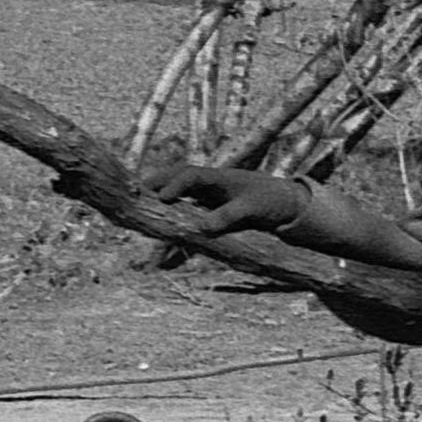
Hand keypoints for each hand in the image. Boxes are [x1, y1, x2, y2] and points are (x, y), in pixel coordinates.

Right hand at [142, 161, 307, 235]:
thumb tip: (203, 228)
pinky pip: (187, 216)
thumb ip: (229, 216)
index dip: (174, 185)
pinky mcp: (210, 212)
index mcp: (219, 177)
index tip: (163, 198)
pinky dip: (175, 226)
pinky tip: (163, 247)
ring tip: (141, 217)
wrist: (286, 206)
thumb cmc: (270, 201)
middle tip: (136, 196)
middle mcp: (209, 185)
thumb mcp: (252, 208)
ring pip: (178, 197)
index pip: (190, 175)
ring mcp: (208, 197)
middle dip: (156, 185)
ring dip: (161, 204)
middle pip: (176, 179)